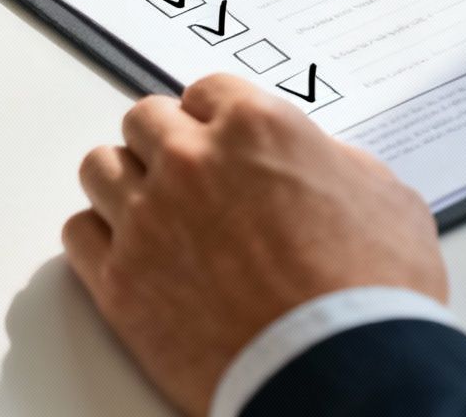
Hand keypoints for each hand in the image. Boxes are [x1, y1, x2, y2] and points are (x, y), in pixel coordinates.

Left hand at [63, 75, 443, 416]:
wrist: (342, 374)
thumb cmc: (372, 294)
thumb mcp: (386, 197)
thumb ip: (335, 163)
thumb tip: (320, 164)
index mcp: (256, 127)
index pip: (207, 91)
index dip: (217, 118)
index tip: (219, 137)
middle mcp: (192, 162)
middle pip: (145, 120)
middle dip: (167, 143)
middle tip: (188, 173)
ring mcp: (148, 221)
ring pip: (101, 168)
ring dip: (126, 182)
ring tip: (151, 208)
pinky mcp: (120, 283)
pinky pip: (79, 233)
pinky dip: (101, 237)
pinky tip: (129, 251)